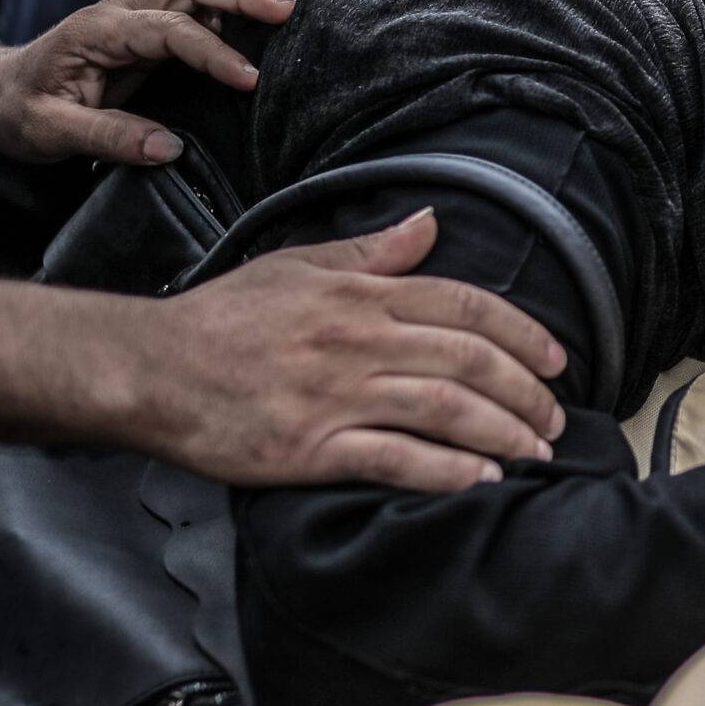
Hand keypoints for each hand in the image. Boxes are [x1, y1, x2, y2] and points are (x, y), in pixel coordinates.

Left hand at [0, 0, 293, 164]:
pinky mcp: (140, 20)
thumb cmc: (19, 110)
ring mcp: (130, 10)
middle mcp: (118, 10)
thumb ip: (109, 138)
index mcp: (99, 31)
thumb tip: (169, 149)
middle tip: (286, 10)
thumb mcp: (51, 132)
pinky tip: (245, 11)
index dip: (213, 52)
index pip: (170, 28)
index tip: (249, 80)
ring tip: (273, 4)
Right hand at [144, 210, 568, 489]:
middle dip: (525, 391)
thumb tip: (431, 225)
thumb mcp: (296, 266)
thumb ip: (369, 253)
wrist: (148, 368)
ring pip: (444, 409)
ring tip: (535, 454)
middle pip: (467, 360)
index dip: (521, 333)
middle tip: (555, 419)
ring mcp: (334, 396)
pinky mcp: (309, 448)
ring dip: (502, 432)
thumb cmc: (222, 319)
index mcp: (357, 295)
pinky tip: (481, 480)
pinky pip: (394, 458)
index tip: (556, 359)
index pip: (462, 304)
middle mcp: (355, 341)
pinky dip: (446, 471)